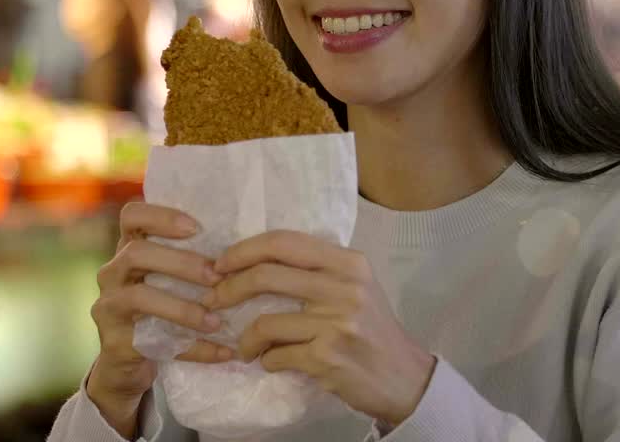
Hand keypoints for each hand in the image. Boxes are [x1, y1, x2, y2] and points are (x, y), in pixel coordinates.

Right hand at [87, 201, 232, 437]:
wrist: (128, 362)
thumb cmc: (161, 307)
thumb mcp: (169, 279)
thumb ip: (193, 259)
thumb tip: (250, 247)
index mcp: (129, 249)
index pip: (132, 216)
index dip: (160, 216)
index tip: (196, 228)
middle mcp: (112, 273)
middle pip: (136, 253)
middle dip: (181, 263)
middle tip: (217, 277)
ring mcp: (109, 307)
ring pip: (140, 296)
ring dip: (183, 308)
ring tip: (216, 320)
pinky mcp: (114, 342)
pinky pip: (155, 342)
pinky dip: (193, 348)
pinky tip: (224, 352)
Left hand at [206, 230, 434, 426]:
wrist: (404, 377)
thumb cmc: (373, 330)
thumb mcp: (357, 287)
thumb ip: (319, 270)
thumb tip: (258, 260)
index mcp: (350, 264)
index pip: (286, 242)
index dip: (245, 250)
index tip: (221, 263)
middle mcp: (345, 288)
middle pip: (267, 275)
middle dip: (229, 288)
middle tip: (215, 300)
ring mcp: (336, 324)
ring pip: (265, 322)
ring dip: (247, 339)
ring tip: (247, 347)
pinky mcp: (327, 358)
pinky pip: (276, 355)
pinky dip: (267, 360)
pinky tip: (274, 362)